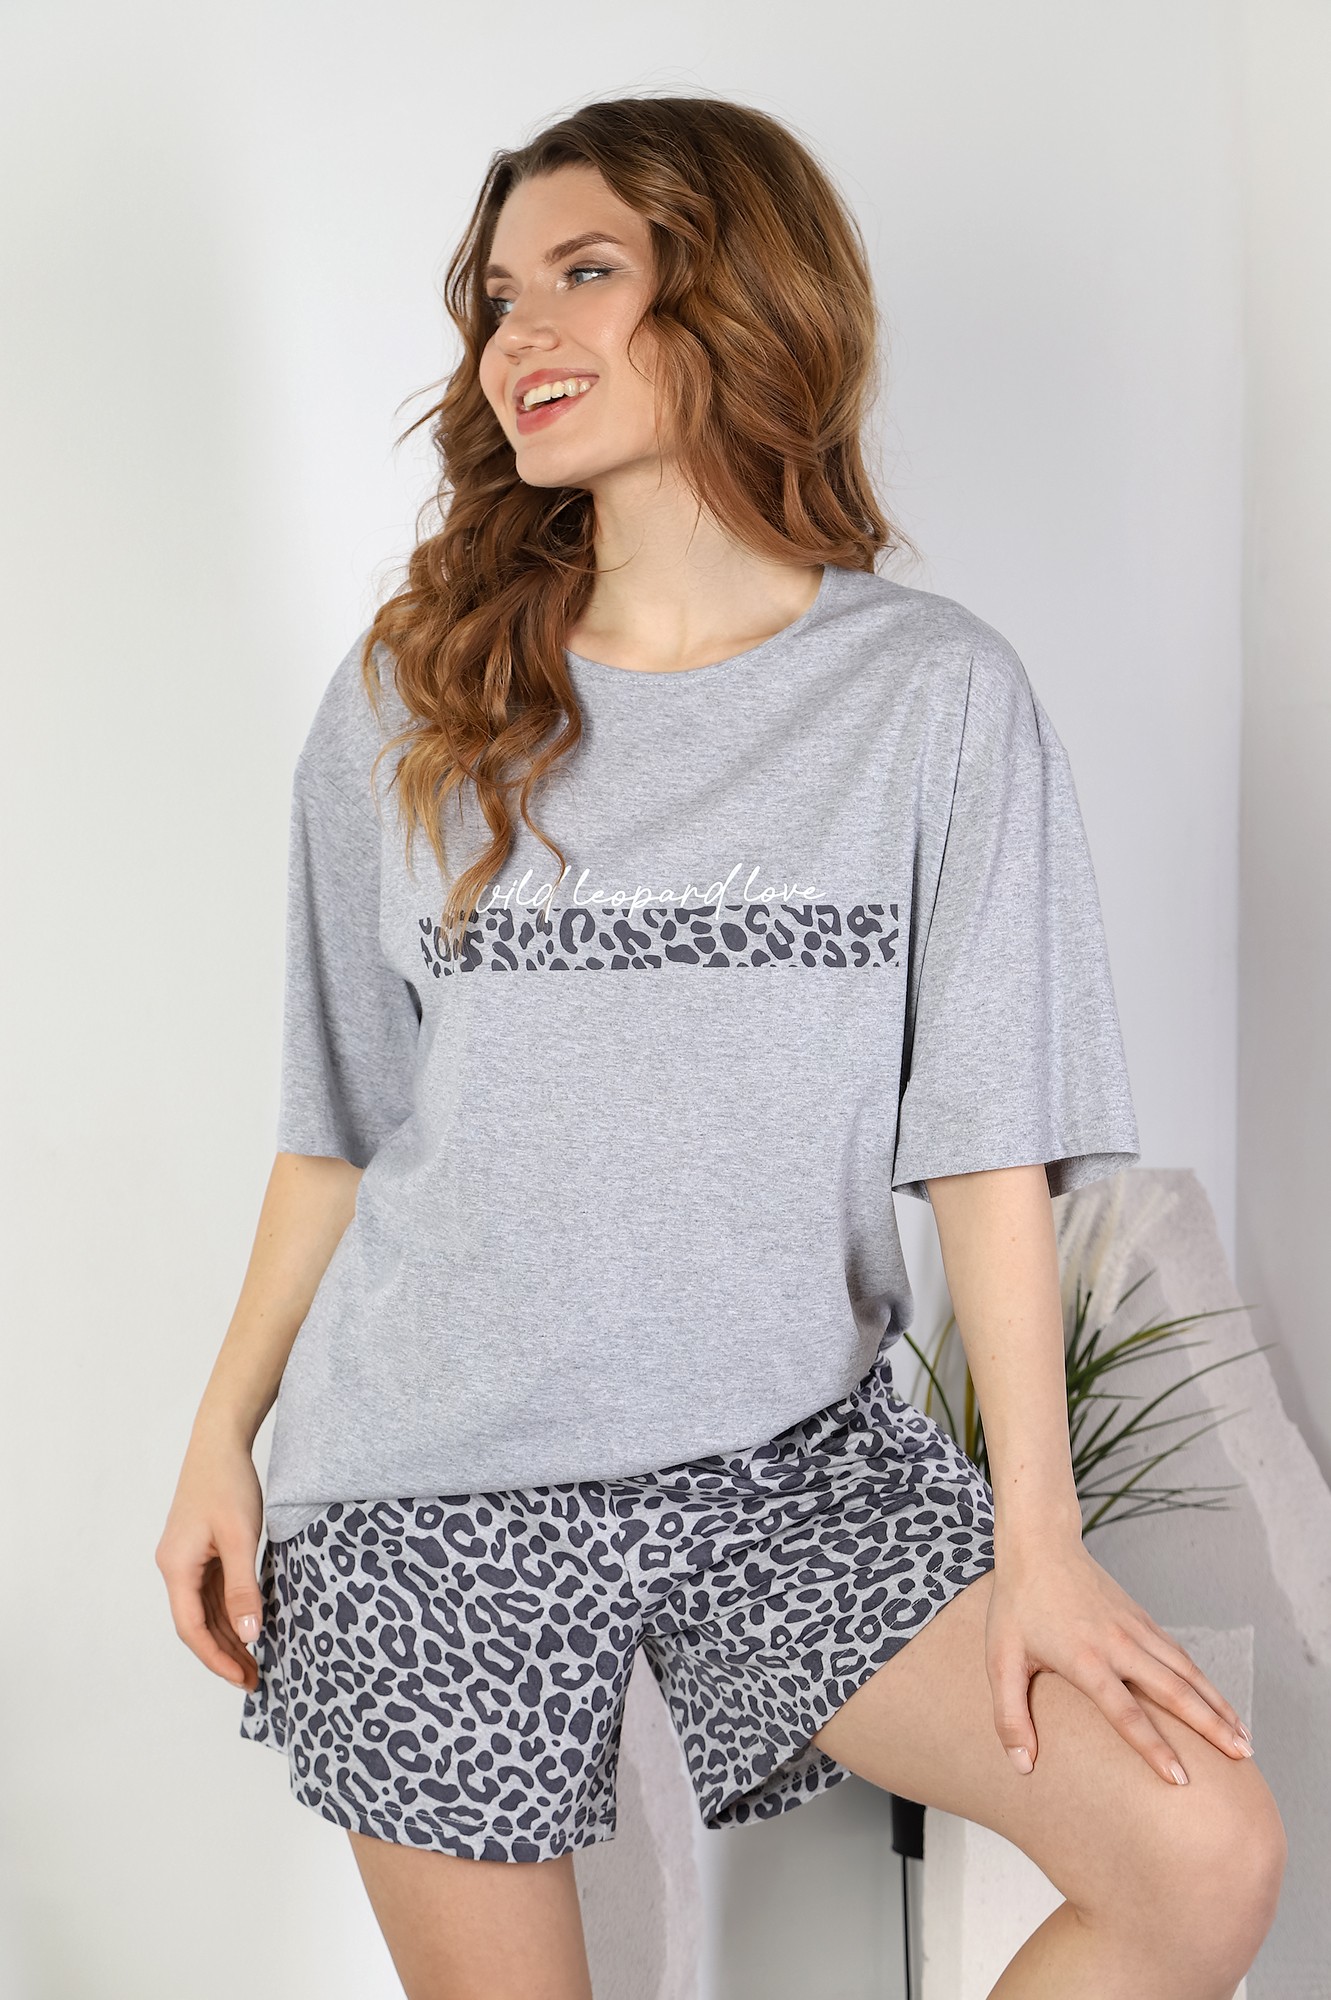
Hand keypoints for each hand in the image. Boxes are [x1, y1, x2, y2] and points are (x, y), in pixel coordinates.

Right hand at [155, 1428, 265, 1694]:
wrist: (220, 1443)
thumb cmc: (227, 1484)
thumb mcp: (241, 1538)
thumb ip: (243, 1588)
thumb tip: (249, 1634)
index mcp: (177, 1567)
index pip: (191, 1628)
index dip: (215, 1658)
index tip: (241, 1678)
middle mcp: (176, 1568)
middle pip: (197, 1624)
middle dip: (224, 1654)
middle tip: (255, 1680)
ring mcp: (187, 1560)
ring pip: (206, 1610)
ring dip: (229, 1636)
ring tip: (255, 1662)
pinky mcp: (201, 1551)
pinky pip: (213, 1592)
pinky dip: (230, 1612)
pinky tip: (250, 1626)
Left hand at [985, 1537, 1254, 1784]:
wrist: (1040, 1544)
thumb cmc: (1017, 1604)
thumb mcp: (999, 1659)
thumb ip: (1009, 1716)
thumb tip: (1023, 1766)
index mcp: (1085, 1658)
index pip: (1126, 1712)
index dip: (1154, 1747)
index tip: (1180, 1779)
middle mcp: (1119, 1644)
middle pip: (1174, 1691)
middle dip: (1210, 1726)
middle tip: (1242, 1759)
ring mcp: (1135, 1628)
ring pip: (1187, 1672)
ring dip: (1217, 1705)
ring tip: (1244, 1741)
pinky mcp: (1142, 1618)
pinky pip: (1180, 1655)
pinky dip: (1204, 1681)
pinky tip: (1218, 1703)